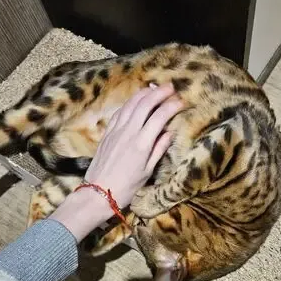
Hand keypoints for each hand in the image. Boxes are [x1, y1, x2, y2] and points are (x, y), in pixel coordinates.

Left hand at [49, 84, 181, 241]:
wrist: (98, 193)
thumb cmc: (126, 187)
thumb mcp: (147, 172)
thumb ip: (158, 149)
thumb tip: (169, 132)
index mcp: (141, 144)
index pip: (159, 117)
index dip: (172, 106)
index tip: (182, 102)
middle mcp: (128, 132)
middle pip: (145, 104)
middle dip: (159, 93)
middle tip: (170, 87)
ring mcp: (116, 131)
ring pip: (131, 104)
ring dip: (144, 93)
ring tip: (154, 88)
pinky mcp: (107, 133)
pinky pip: (120, 112)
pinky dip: (130, 102)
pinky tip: (136, 100)